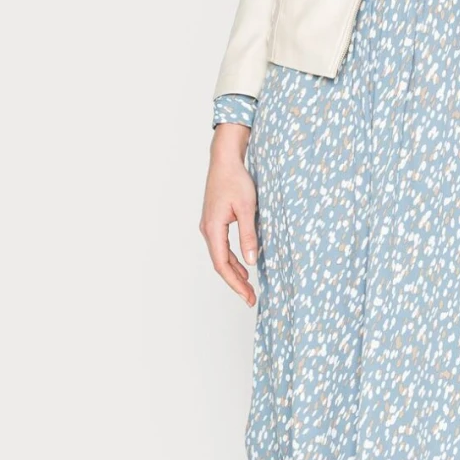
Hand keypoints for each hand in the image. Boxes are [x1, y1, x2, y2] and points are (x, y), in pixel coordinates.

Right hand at [200, 126, 258, 305]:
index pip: (222, 265)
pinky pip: (222, 247)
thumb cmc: (236, 180)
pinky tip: (244, 267)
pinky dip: (233, 260)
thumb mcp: (247, 208)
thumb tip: (252, 262)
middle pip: (220, 264)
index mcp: (213, 229)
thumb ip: (249, 235)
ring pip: (221, 257)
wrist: (224, 160)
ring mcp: (209, 226)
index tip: (247, 296)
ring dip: (234, 273)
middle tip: (251, 299)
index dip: (235, 284)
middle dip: (236, 283)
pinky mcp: (214, 222)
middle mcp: (207, 230)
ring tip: (249, 288)